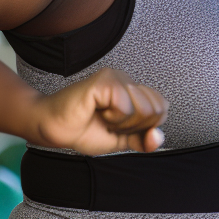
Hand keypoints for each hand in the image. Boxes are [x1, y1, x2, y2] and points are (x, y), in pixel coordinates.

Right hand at [28, 68, 167, 154]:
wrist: (55, 130)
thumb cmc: (85, 131)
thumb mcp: (122, 141)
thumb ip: (144, 140)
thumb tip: (158, 136)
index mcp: (135, 92)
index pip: (162, 109)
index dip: (145, 127)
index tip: (121, 127)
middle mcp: (129, 80)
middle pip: (157, 110)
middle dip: (134, 126)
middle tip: (110, 122)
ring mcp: (117, 77)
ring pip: (143, 108)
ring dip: (122, 123)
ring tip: (103, 116)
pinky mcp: (104, 80)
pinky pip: (125, 105)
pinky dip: (112, 117)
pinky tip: (96, 110)